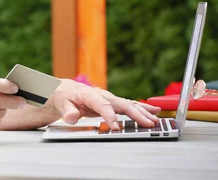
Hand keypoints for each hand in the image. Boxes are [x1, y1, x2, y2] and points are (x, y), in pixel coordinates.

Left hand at [43, 79, 160, 129]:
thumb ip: (68, 111)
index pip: (102, 105)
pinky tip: (153, 112)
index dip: (109, 116)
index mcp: (89, 94)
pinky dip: (141, 109)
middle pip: (121, 104)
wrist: (66, 90)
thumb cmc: (65, 96)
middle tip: (148, 124)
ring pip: (128, 104)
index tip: (115, 127)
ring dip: (142, 112)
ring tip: (156, 119)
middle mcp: (102, 95)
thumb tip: (71, 117)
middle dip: (135, 114)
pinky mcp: (112, 103)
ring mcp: (109, 99)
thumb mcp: (62, 104)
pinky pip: (128, 106)